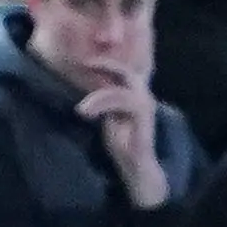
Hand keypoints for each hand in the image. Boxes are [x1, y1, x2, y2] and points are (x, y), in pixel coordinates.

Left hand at [77, 76, 169, 207]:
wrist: (137, 164)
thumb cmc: (123, 141)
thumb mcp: (110, 114)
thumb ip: (104, 98)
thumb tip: (88, 83)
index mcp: (136, 95)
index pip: (123, 71)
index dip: (106, 63)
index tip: (84, 62)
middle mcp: (143, 97)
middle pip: (126, 71)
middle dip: (104, 65)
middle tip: (84, 65)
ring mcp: (145, 105)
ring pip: (118, 89)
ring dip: (96, 97)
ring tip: (81, 110)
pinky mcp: (142, 116)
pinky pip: (119, 100)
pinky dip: (100, 104)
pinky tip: (86, 113)